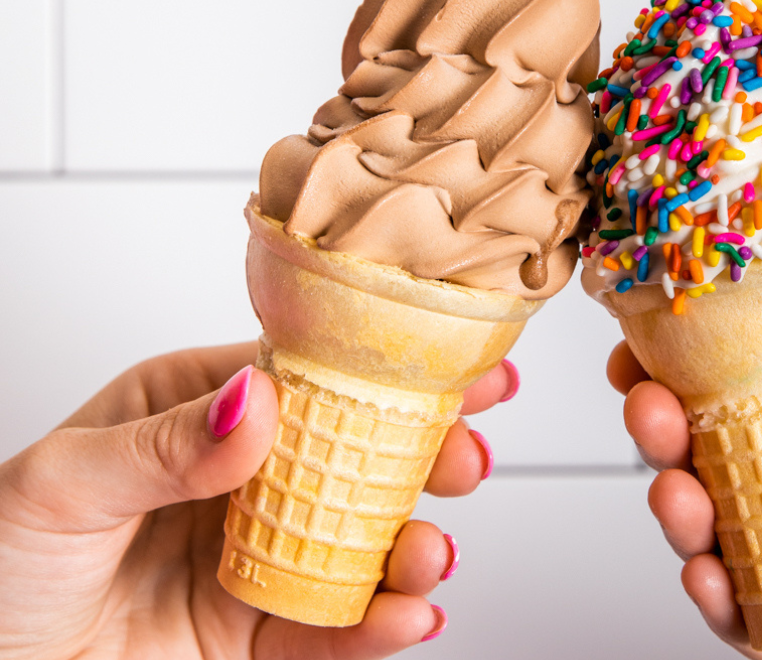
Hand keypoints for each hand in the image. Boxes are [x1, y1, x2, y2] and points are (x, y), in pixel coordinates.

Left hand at [0, 342, 517, 659]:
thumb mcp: (59, 487)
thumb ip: (162, 447)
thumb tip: (254, 401)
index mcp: (197, 414)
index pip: (309, 379)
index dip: (388, 370)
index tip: (459, 365)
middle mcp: (241, 482)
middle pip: (356, 458)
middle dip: (426, 455)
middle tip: (465, 458)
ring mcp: (258, 558)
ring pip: (360, 544)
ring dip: (413, 548)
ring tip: (429, 557)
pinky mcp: (259, 636)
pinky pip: (331, 629)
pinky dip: (378, 626)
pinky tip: (405, 616)